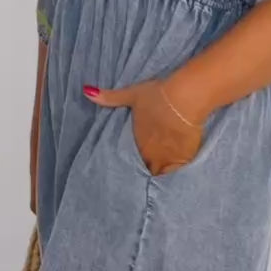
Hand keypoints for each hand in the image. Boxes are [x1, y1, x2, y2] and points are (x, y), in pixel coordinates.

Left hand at [83, 77, 203, 175]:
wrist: (183, 100)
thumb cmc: (158, 96)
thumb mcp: (132, 94)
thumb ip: (110, 97)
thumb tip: (86, 91)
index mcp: (136, 141)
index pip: (130, 159)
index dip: (133, 161)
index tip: (135, 162)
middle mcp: (149, 153)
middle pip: (145, 169)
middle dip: (145, 170)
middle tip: (147, 172)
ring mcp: (166, 158)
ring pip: (159, 175)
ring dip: (159, 175)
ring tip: (161, 179)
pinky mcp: (182, 159)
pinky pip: (176, 174)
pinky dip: (176, 175)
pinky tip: (177, 179)